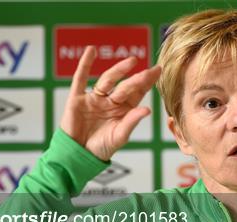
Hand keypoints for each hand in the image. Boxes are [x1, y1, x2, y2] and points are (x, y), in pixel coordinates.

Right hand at [60, 45, 161, 160]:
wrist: (78, 155)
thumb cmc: (101, 148)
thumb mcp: (119, 136)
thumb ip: (132, 121)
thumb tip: (147, 110)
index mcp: (123, 110)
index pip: (137, 93)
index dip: (147, 82)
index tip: (158, 70)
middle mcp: (110, 102)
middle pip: (125, 86)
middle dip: (138, 79)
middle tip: (150, 70)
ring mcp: (94, 98)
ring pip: (108, 80)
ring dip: (119, 70)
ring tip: (131, 61)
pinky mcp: (77, 98)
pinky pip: (80, 78)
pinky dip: (85, 64)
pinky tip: (91, 51)